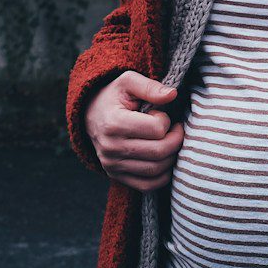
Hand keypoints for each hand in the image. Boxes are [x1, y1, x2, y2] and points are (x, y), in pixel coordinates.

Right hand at [85, 70, 185, 191]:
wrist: (90, 115)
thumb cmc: (114, 97)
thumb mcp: (128, 82)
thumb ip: (150, 87)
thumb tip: (173, 94)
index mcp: (114, 123)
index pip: (157, 129)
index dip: (167, 120)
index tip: (161, 114)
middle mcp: (111, 148)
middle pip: (159, 152)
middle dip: (176, 140)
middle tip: (175, 129)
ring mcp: (112, 165)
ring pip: (156, 170)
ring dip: (172, 156)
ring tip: (169, 141)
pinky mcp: (116, 176)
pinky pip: (147, 185)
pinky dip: (163, 175)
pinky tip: (164, 159)